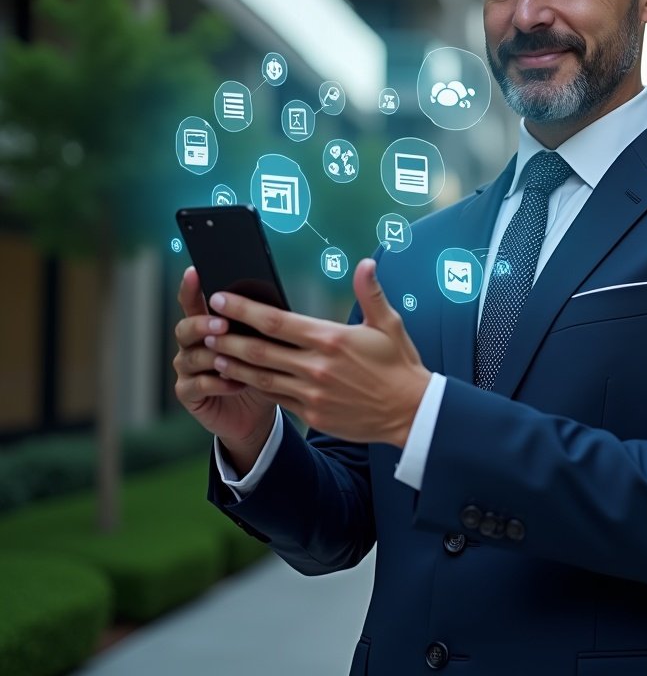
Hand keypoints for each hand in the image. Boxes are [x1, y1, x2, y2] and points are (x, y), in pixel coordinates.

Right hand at [172, 267, 277, 472]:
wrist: (257, 411)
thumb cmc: (261, 370)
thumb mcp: (264, 344)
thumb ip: (259, 325)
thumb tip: (274, 304)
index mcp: (208, 326)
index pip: (193, 302)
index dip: (190, 287)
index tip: (194, 271)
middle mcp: (192, 345)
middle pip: (185, 328)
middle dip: (202, 324)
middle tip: (222, 324)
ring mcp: (187, 369)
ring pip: (190, 356)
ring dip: (213, 356)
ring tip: (234, 357)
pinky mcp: (188, 394)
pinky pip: (196, 385)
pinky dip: (217, 383)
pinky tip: (236, 383)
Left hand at [201, 258, 431, 447]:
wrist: (410, 412)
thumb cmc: (399, 364)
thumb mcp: (389, 324)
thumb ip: (371, 292)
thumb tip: (365, 263)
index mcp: (331, 339)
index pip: (277, 321)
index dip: (244, 310)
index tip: (221, 299)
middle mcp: (317, 367)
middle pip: (260, 351)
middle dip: (228, 338)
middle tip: (206, 327)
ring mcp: (312, 393)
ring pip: (261, 378)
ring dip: (234, 365)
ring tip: (214, 354)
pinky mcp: (312, 414)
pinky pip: (276, 398)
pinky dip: (255, 387)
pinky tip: (242, 379)